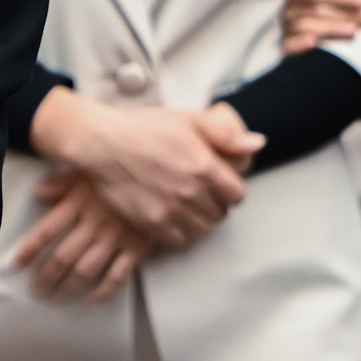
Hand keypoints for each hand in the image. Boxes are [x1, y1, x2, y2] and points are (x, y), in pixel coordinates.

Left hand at [12, 172, 147, 302]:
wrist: (162, 176)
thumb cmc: (120, 171)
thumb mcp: (87, 170)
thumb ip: (62, 183)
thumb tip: (38, 193)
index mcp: (78, 202)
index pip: (46, 231)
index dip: (29, 250)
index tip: (17, 266)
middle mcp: (93, 222)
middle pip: (62, 257)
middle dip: (46, 278)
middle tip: (36, 292)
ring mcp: (115, 237)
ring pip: (85, 270)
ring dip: (68, 288)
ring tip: (56, 298)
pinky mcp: (136, 247)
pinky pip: (117, 275)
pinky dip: (103, 291)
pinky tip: (91, 299)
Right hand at [31, 89, 251, 248]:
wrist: (102, 143)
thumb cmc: (144, 128)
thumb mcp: (188, 121)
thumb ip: (225, 135)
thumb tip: (257, 144)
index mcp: (204, 165)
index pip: (237, 195)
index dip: (231, 190)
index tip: (220, 185)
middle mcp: (191, 191)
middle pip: (221, 214)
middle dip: (215, 204)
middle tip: (202, 194)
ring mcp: (170, 210)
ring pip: (202, 230)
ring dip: (200, 220)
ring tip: (188, 206)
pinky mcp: (151, 223)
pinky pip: (179, 239)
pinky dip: (180, 231)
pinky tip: (172, 216)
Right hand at [282, 0, 360, 54]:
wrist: (300, 35)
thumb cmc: (321, 9)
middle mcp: (289, 9)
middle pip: (315, 9)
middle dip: (345, 15)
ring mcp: (285, 29)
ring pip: (304, 26)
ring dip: (330, 28)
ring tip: (353, 32)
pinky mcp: (284, 48)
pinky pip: (288, 46)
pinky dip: (299, 44)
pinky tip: (312, 44)